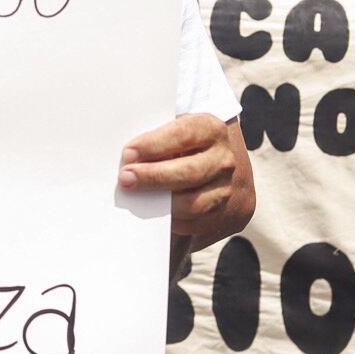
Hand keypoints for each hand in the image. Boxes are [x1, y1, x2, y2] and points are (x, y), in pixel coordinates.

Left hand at [118, 113, 253, 251]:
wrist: (223, 166)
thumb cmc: (187, 145)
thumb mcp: (178, 131)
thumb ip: (157, 140)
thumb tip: (128, 158)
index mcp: (211, 129)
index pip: (183, 135)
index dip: (153, 145)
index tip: (128, 154)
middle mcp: (224, 159)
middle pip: (189, 172)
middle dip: (153, 177)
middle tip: (126, 178)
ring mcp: (228, 189)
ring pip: (192, 203)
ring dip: (160, 204)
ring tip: (136, 199)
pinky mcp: (227, 215)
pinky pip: (195, 223)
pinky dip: (170, 220)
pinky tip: (153, 213)